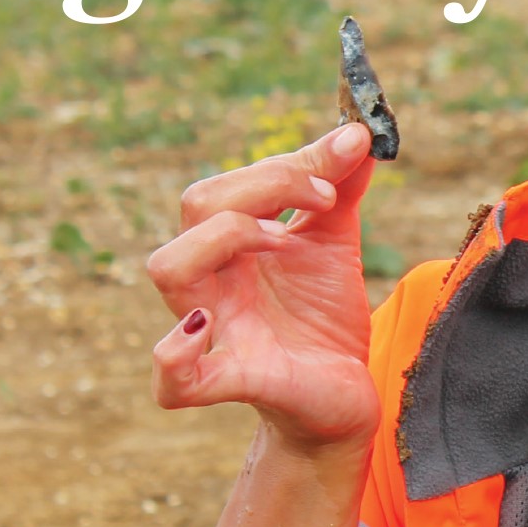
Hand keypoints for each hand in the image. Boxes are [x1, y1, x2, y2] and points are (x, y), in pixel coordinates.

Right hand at [146, 124, 381, 451]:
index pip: (228, 185)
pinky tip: (206, 327)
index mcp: (230, 246)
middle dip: (263, 188)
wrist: (344, 395)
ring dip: (223, 239)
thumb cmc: (322, 318)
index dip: (284, 167)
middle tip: (323, 200)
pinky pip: (171, 380)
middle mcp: (212, 281)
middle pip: (197, 209)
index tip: (343, 165)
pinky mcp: (233, 381)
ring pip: (170, 269)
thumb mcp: (334, 244)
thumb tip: (356, 131)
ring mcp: (215, 331)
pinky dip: (175, 354)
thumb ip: (339, 188)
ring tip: (280, 242)